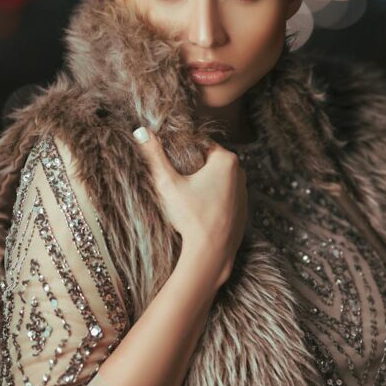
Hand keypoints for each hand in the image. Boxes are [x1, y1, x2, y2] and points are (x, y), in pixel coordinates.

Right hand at [132, 126, 247, 287]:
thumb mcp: (168, 184)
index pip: (200, 144)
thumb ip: (154, 156)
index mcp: (226, 160)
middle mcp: (241, 173)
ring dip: (203, 184)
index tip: (169, 162)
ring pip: (218, 180)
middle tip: (175, 180)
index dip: (182, 150)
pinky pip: (224, 198)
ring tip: (186, 197)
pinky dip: (212, 200)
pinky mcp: (243, 211)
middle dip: (192, 167)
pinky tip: (198, 211)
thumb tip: (141, 131)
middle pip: (209, 162)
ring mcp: (244, 193)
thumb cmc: (191, 217)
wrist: (212, 254)